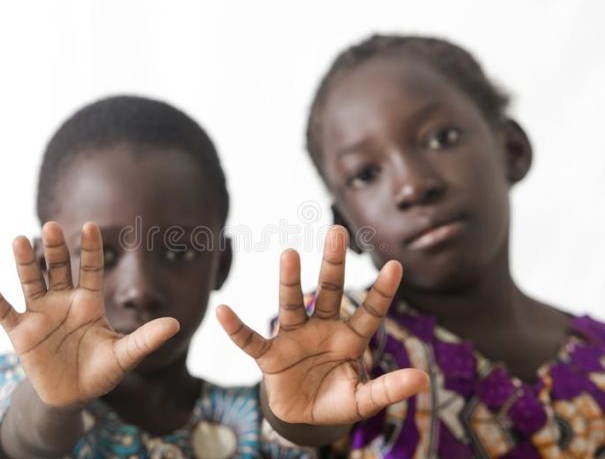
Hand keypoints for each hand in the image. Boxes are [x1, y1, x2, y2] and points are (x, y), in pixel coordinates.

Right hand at [0, 221, 179, 406]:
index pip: (90, 269)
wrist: (73, 396)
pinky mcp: (21, 334)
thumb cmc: (100, 371)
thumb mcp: (124, 355)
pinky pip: (5, 314)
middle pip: (58, 269)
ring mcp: (40, 315)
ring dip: (24, 263)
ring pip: (31, 283)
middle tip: (52, 226)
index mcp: (88, 302)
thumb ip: (145, 339)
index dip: (90, 249)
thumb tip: (176, 324)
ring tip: (20, 240)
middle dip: (56, 249)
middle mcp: (63, 302)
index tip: (90, 225)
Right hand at [217, 226, 427, 424]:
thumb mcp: (363, 400)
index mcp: (349, 339)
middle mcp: (321, 329)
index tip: (396, 265)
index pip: (369, 312)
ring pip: (291, 304)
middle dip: (333, 264)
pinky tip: (223, 312)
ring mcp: (293, 339)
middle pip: (329, 293)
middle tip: (338, 232)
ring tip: (290, 254)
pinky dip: (236, 328)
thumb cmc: (334, 399)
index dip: (381, 291)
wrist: (302, 416)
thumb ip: (389, 389)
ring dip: (290, 281)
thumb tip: (424, 380)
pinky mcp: (270, 355)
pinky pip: (251, 340)